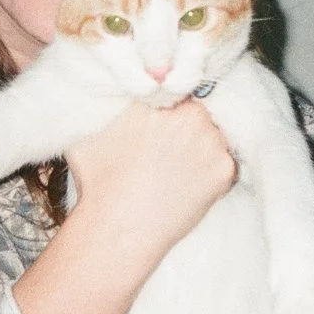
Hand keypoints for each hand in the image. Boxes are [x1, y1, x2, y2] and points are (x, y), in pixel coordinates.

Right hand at [64, 100, 235, 259]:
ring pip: (213, 132)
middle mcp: (191, 114)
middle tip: (168, 143)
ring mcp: (212, 141)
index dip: (166, 100)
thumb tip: (111, 90)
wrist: (119, 228)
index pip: (171, 85)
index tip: (160, 115)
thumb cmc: (99, 181)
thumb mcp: (88, 128)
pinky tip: (188, 180)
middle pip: (196, 106)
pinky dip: (211, 168)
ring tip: (177, 164)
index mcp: (159, 97)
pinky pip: (224, 159)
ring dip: (201, 141)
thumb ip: (106, 102)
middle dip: (185, 119)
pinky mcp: (225, 169)